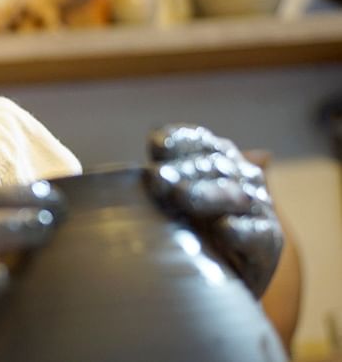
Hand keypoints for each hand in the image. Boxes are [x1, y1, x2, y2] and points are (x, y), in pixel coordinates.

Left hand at [147, 124, 282, 297]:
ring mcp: (258, 209)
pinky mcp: (269, 242)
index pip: (199, 141)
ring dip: (208, 194)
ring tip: (181, 197)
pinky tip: (224, 231)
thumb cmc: (185, 229)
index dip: (180, 141)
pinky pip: (258, 235)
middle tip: (156, 178)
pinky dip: (241, 231)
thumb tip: (152, 150)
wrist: (214, 279)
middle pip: (213, 166)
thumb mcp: (167, 200)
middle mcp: (241, 177)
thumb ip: (162, 177)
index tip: (156, 146)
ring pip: (235, 195)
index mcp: (217, 158)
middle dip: (184, 170)